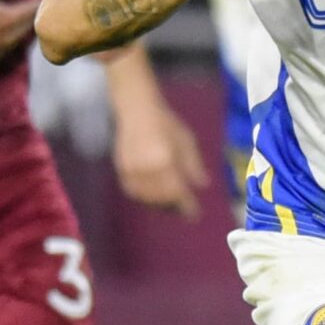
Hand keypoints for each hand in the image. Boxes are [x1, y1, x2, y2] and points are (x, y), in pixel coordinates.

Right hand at [0, 0, 35, 64]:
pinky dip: (5, 44)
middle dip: (31, 18)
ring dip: (19, 32)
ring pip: (15, 42)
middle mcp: (6, 39)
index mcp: (8, 20)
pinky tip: (0, 39)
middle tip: (33, 9)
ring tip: (20, 24)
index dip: (37, 1)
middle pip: (27, 28)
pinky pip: (1, 52)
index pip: (31, 10)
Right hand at [112, 86, 208, 218]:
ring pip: (146, 198)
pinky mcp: (121, 170)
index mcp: (165, 162)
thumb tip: (202, 185)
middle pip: (162, 198)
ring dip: (159, 204)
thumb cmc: (166, 123)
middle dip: (174, 206)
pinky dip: (144, 198)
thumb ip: (194, 165)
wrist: (137, 111)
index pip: (178, 192)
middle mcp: (147, 170)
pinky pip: (134, 192)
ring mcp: (132, 171)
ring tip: (169, 204)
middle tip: (183, 209)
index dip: (187, 205)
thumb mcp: (186, 141)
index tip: (195, 214)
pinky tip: (153, 195)